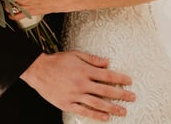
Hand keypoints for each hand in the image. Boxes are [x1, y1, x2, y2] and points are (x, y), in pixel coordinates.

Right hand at [20, 50, 134, 120]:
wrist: (38, 70)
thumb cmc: (58, 61)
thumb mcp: (76, 54)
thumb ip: (92, 59)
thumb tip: (108, 62)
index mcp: (85, 70)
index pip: (107, 75)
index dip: (120, 78)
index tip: (130, 81)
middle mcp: (81, 83)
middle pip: (105, 91)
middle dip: (121, 94)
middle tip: (132, 97)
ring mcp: (74, 95)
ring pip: (97, 103)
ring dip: (111, 107)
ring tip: (123, 111)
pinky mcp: (67, 104)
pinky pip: (84, 111)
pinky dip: (95, 115)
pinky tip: (105, 117)